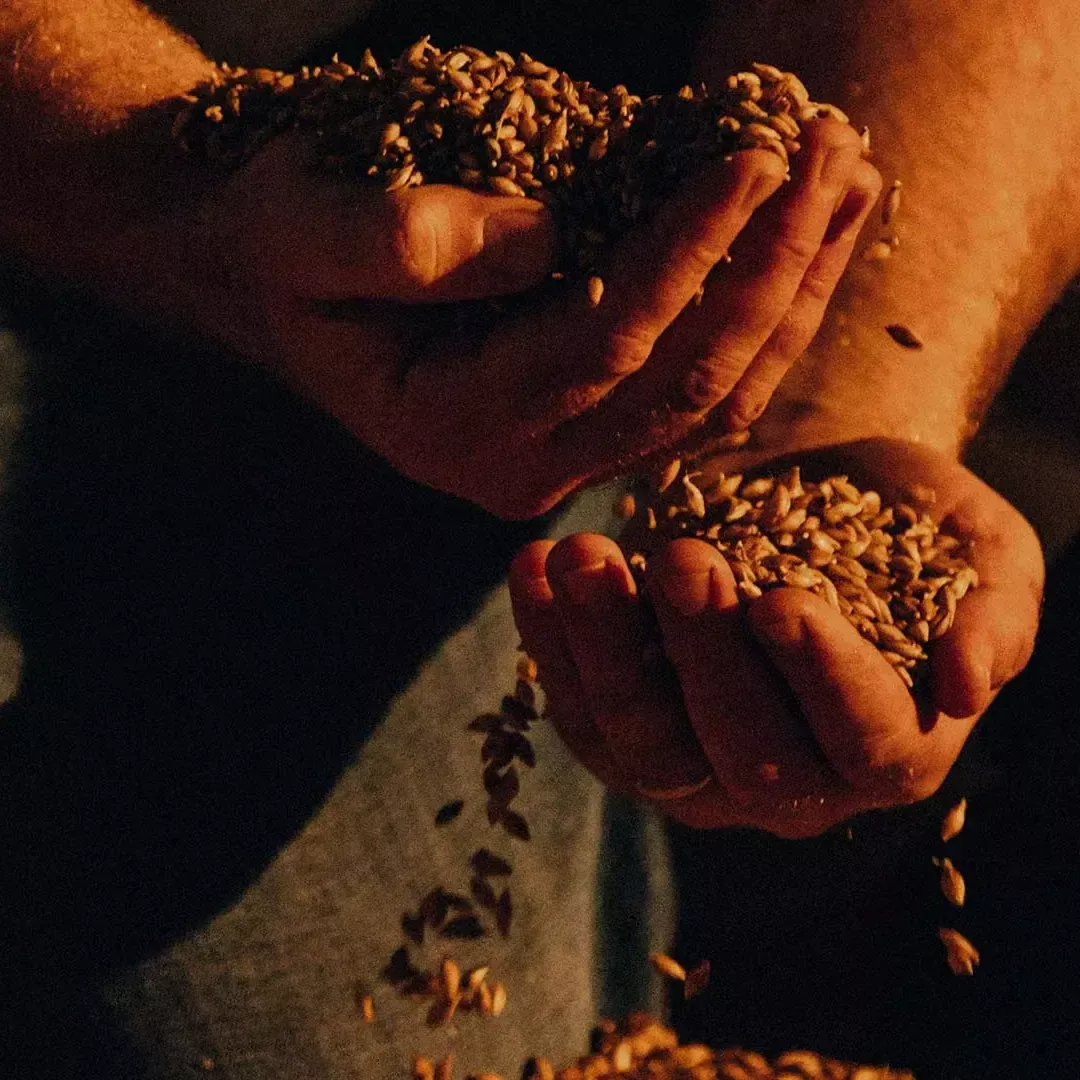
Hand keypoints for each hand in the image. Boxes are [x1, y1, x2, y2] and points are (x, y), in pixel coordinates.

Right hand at [198, 119, 878, 517]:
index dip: (684, 254)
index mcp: (451, 429)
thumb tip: (539, 236)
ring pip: (712, 394)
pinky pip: (705, 388)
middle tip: (833, 152)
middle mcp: (521, 465)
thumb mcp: (299, 226)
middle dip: (768, 267)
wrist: (277, 279)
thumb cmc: (281, 243)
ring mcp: (565, 456)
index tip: (756, 157)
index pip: (598, 345)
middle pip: (678, 382)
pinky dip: (768, 313)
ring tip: (849, 178)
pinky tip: (812, 234)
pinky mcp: (595, 427)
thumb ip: (395, 240)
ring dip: (792, 289)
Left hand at [508, 439, 1043, 835]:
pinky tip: (532, 566)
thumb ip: (997, 613)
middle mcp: (791, 784)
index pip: (863, 738)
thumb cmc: (904, 516)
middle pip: (742, 750)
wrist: (810, 481)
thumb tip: (966, 685)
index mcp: (891, 751)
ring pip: (642, 742)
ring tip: (582, 555)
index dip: (824, 678)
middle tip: (686, 556)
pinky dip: (548, 638)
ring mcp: (696, 769)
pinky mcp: (623, 730)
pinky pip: (576, 706)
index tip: (783, 598)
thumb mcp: (982, 548)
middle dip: (707, 654)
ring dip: (605, 649)